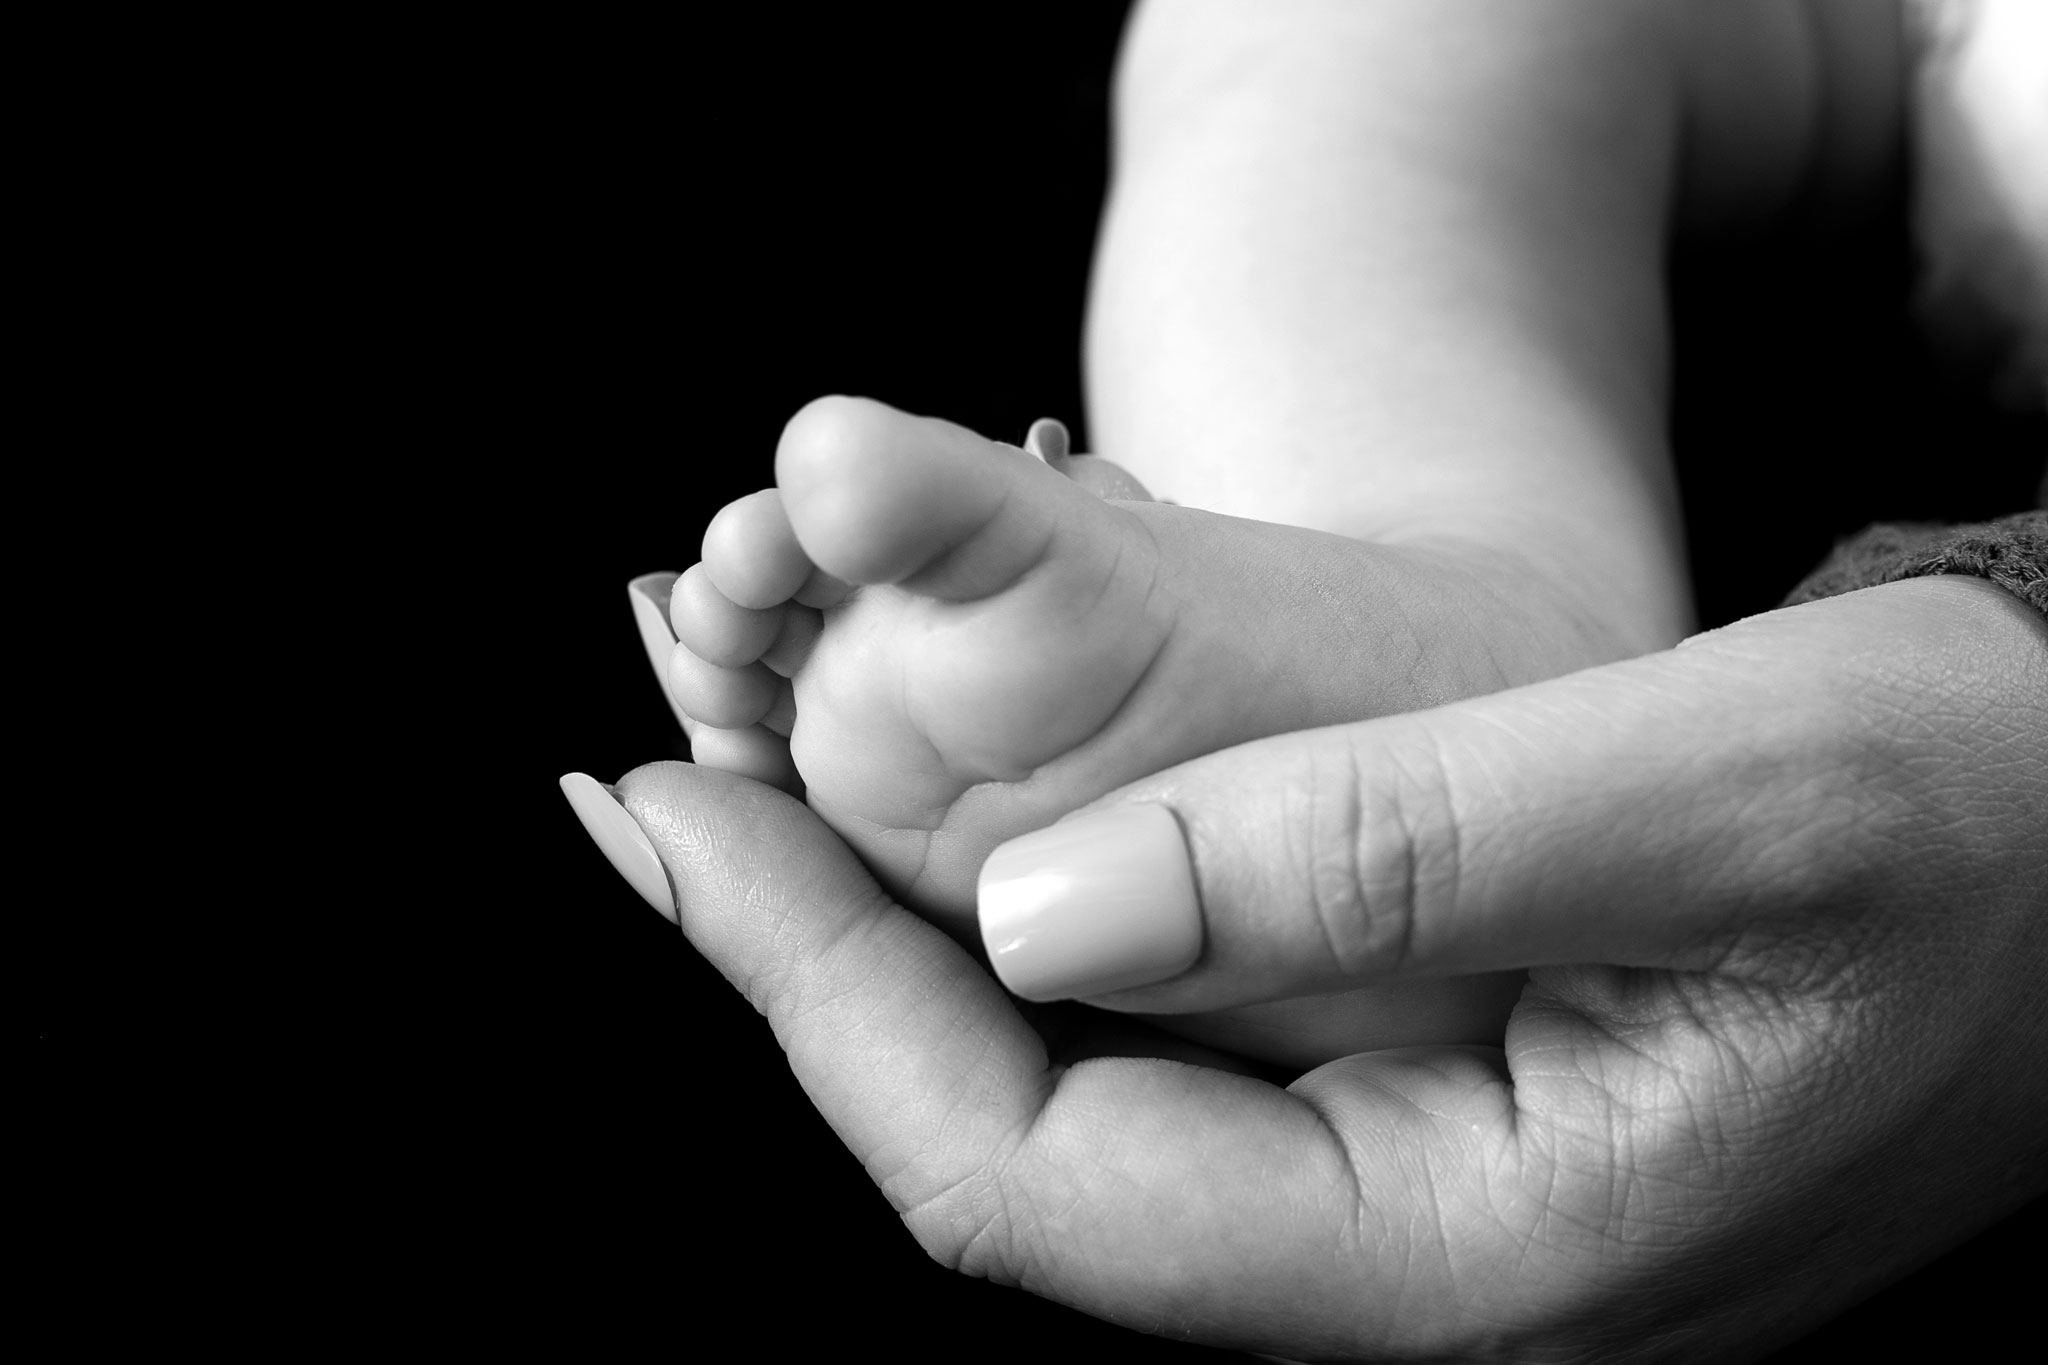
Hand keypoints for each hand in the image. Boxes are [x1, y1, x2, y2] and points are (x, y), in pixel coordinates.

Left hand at [586, 576, 2046, 1359]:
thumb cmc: (1988, 835)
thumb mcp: (1734, 790)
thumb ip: (1395, 854)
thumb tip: (1042, 909)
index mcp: (1479, 1252)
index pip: (1046, 1185)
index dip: (825, 1011)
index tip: (681, 827)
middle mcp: (1414, 1264)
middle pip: (1021, 1164)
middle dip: (813, 987)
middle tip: (655, 803)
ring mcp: (1413, 1197)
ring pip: (1080, 1111)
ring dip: (897, 964)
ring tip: (747, 815)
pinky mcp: (1425, 1114)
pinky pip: (1172, 1057)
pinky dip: (1033, 943)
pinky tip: (954, 849)